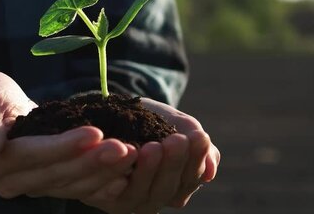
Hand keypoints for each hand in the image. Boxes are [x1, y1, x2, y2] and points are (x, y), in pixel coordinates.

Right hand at [0, 70, 138, 198]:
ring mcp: (29, 186)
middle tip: (126, 147)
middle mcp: (10, 181)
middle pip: (58, 173)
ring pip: (71, 184)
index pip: (36, 154)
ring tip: (133, 155)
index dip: (66, 145)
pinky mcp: (46, 184)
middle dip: (94, 161)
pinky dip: (101, 182)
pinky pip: (76, 188)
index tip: (96, 132)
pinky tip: (126, 175)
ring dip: (104, 172)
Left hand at [81, 97, 220, 213]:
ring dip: (149, 172)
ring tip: (153, 147)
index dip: (196, 160)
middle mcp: (155, 197)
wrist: (113, 112)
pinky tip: (123, 164)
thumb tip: (211, 171)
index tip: (198, 137)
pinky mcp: (102, 198)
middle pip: (168, 189)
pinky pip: (110, 194)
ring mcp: (129, 201)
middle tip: (177, 140)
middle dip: (174, 164)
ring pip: (142, 194)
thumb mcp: (175, 123)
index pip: (191, 178)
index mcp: (177, 184)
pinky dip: (116, 182)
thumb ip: (193, 139)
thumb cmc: (151, 119)